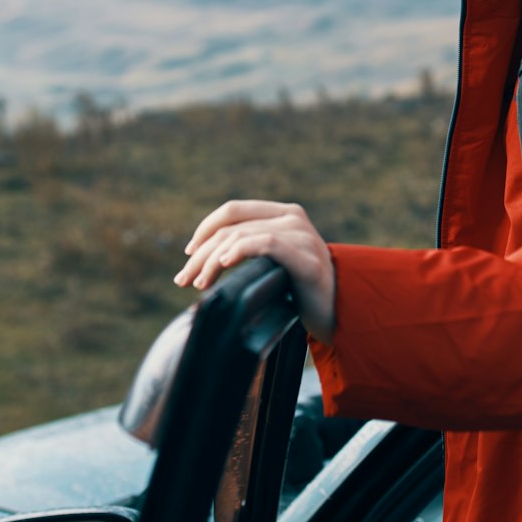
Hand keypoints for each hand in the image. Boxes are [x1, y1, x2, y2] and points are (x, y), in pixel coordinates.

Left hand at [174, 200, 336, 342]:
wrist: (338, 310)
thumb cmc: (300, 288)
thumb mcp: (273, 261)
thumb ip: (251, 247)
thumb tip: (203, 257)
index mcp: (283, 213)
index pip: (232, 210)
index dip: (205, 229)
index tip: (188, 254)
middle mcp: (292, 218)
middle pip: (231, 227)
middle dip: (201, 253)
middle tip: (183, 279)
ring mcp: (301, 235)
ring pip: (241, 237)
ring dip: (212, 261)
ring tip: (199, 283)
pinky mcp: (306, 258)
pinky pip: (266, 244)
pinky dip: (240, 251)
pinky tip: (224, 264)